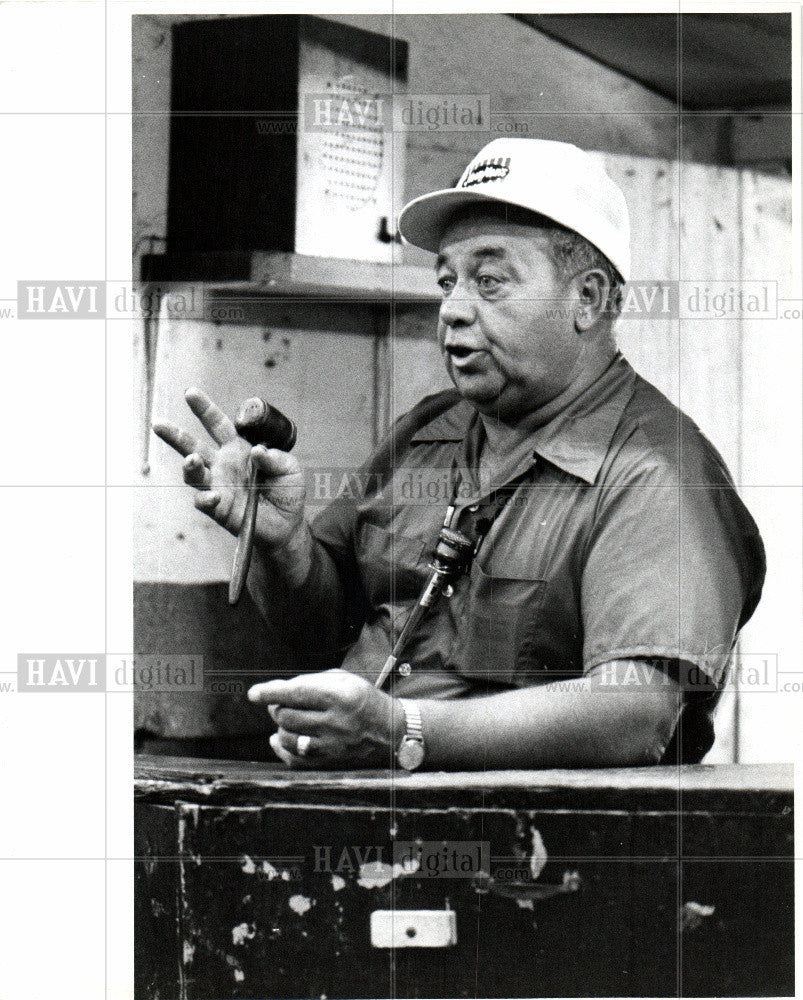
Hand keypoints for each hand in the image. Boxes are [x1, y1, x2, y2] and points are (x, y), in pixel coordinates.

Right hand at [153, 388, 305, 551]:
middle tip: (159, 424)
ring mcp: (219, 487)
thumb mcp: (290, 469)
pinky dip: (206, 499)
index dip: (204, 409)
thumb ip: (277, 458)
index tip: (190, 394)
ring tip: (192, 460)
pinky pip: (205, 502)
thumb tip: (258, 450)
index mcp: (238, 449)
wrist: (288, 526)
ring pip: (194, 474)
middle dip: (176, 436)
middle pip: (194, 447)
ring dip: (190, 466)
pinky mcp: (220, 510)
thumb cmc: (287, 493)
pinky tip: (214, 497)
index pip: (218, 425)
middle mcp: (223, 466)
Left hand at [248, 669, 403, 768]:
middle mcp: (335, 722)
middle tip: (281, 702)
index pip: (297, 693)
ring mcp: (332, 745)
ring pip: (288, 738)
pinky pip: (295, 759)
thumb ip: (310, 682)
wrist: (388, 727)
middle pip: (288, 716)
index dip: (271, 693)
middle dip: (277, 707)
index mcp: (339, 696)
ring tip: (288, 718)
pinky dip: (282, 748)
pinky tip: (279, 739)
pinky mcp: (329, 761)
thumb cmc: (361, 697)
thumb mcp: (342, 679)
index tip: (253, 694)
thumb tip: (276, 689)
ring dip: (281, 726)